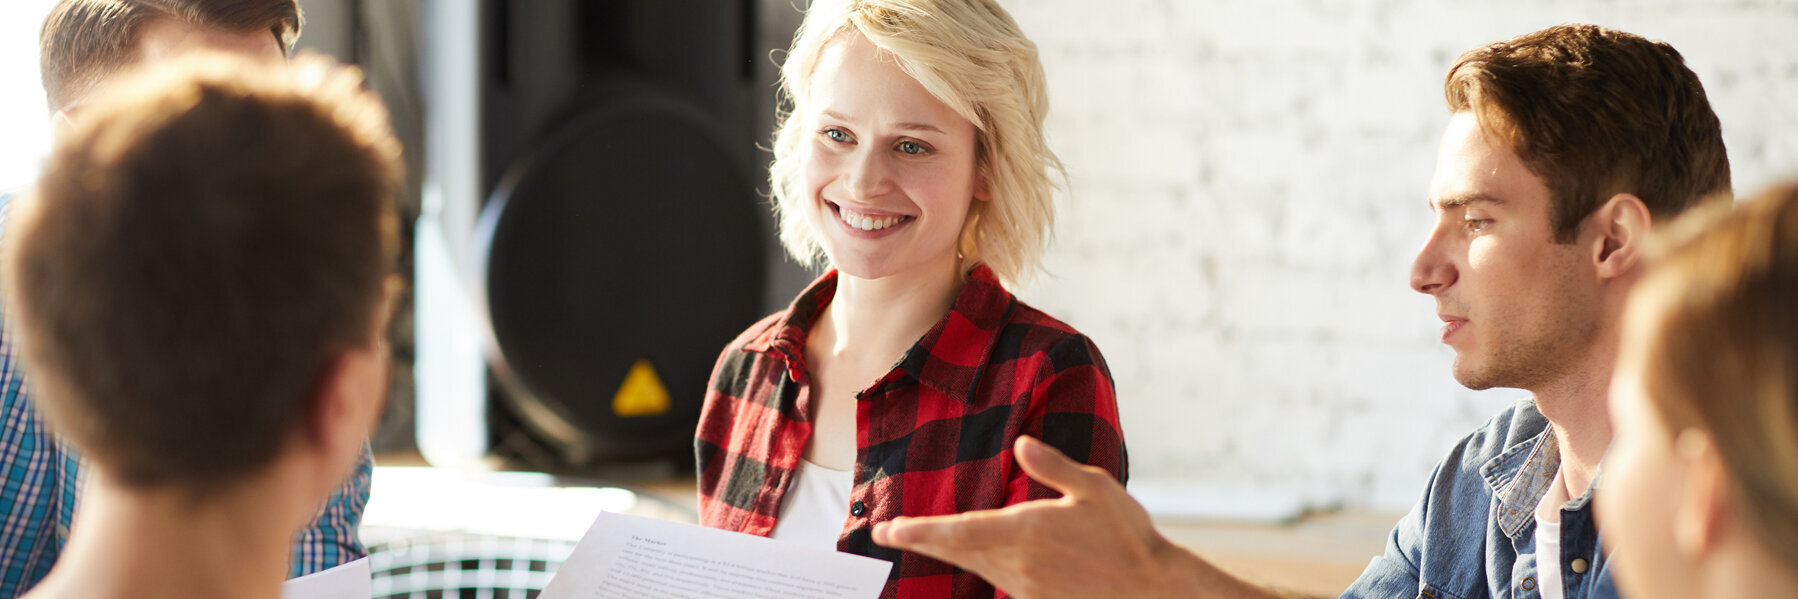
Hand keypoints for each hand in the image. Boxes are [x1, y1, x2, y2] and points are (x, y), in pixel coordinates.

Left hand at [873, 436, 1252, 598]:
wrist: (1152, 590)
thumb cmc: (1128, 536)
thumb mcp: (1096, 489)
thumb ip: (1054, 466)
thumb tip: (1023, 443)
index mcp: (1025, 530)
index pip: (958, 531)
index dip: (920, 531)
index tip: (890, 528)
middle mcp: (1017, 562)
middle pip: (956, 552)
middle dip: (920, 541)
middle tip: (886, 533)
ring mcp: (1025, 585)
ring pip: (975, 567)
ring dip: (947, 553)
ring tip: (923, 539)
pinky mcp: (1037, 598)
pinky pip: (998, 581)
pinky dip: (979, 567)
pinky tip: (976, 559)